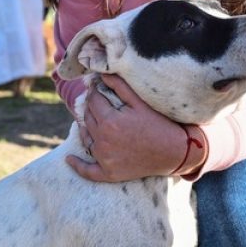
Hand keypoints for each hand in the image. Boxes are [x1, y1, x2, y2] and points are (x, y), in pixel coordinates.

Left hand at [66, 74, 187, 182]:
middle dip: (90, 108)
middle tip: (96, 102)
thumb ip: (120, 86)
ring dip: (86, 128)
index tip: (97, 88)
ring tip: (89, 120)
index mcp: (110, 121)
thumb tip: (102, 73)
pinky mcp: (109, 173)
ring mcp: (105, 159)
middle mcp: (103, 141)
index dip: (94, 92)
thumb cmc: (160, 124)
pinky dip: (77, 165)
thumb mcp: (140, 102)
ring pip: (86, 138)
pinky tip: (69, 159)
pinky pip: (88, 171)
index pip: (93, 101)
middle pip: (87, 118)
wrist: (176, 153)